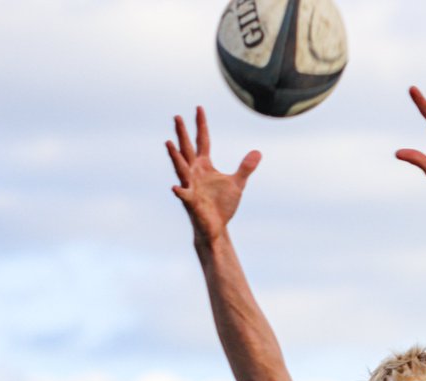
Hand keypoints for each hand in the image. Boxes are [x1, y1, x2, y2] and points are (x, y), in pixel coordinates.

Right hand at [166, 107, 260, 243]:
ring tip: (168, 143)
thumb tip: (257, 152)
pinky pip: (184, 195)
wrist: (216, 227)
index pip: (202, 140)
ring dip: (175, 157)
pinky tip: (175, 187)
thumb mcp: (238, 183)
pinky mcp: (191, 202)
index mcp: (204, 166)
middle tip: (177, 117)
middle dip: (182, 134)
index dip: (201, 125)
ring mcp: (191, 186)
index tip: (199, 108)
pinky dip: (180, 191)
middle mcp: (194, 173)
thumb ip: (245, 167)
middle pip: (187, 149)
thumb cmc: (222, 205)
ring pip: (181, 169)